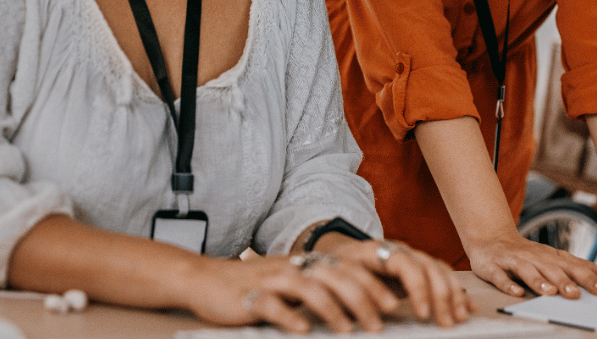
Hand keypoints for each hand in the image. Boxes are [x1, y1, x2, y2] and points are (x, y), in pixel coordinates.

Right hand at [186, 242, 470, 333]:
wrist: (202, 279)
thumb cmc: (252, 287)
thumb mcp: (288, 284)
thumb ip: (318, 291)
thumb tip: (358, 310)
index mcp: (304, 264)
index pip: (346, 270)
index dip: (372, 285)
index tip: (394, 305)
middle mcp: (292, 268)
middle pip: (334, 277)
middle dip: (361, 299)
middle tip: (379, 324)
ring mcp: (270, 281)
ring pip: (308, 289)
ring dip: (332, 310)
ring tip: (348, 330)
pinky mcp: (248, 297)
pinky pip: (272, 305)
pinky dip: (289, 317)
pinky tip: (303, 331)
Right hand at [465, 232, 596, 298]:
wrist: (490, 238)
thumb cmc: (526, 253)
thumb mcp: (554, 257)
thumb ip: (580, 267)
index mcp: (550, 256)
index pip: (572, 265)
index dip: (589, 277)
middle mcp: (534, 257)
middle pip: (551, 268)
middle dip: (565, 281)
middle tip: (577, 294)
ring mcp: (513, 261)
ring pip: (526, 271)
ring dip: (539, 281)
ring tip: (550, 292)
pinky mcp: (493, 267)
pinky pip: (500, 276)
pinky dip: (508, 284)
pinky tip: (516, 292)